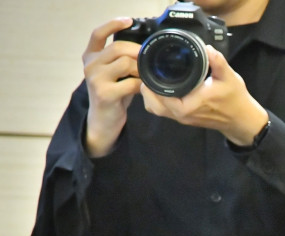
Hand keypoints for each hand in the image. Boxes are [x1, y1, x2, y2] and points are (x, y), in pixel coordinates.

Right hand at [83, 17, 142, 156]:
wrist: (103, 120)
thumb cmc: (113, 94)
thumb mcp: (114, 73)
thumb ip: (122, 59)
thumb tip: (144, 48)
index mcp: (90, 57)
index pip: (98, 34)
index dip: (113, 24)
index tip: (129, 21)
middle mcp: (90, 65)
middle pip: (118, 48)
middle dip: (138, 51)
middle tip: (149, 59)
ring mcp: (95, 79)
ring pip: (125, 63)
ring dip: (141, 69)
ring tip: (146, 76)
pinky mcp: (104, 94)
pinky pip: (130, 83)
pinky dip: (142, 85)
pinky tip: (144, 89)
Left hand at [140, 45, 269, 145]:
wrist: (241, 119)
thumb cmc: (235, 99)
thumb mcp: (228, 77)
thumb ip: (217, 62)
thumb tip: (207, 48)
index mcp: (187, 106)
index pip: (159, 94)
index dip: (151, 79)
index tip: (151, 65)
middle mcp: (181, 115)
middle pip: (151, 103)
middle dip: (147, 86)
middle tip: (150, 70)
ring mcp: (182, 118)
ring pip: (154, 108)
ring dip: (150, 94)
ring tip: (154, 78)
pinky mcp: (184, 118)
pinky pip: (162, 111)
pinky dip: (157, 100)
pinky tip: (162, 87)